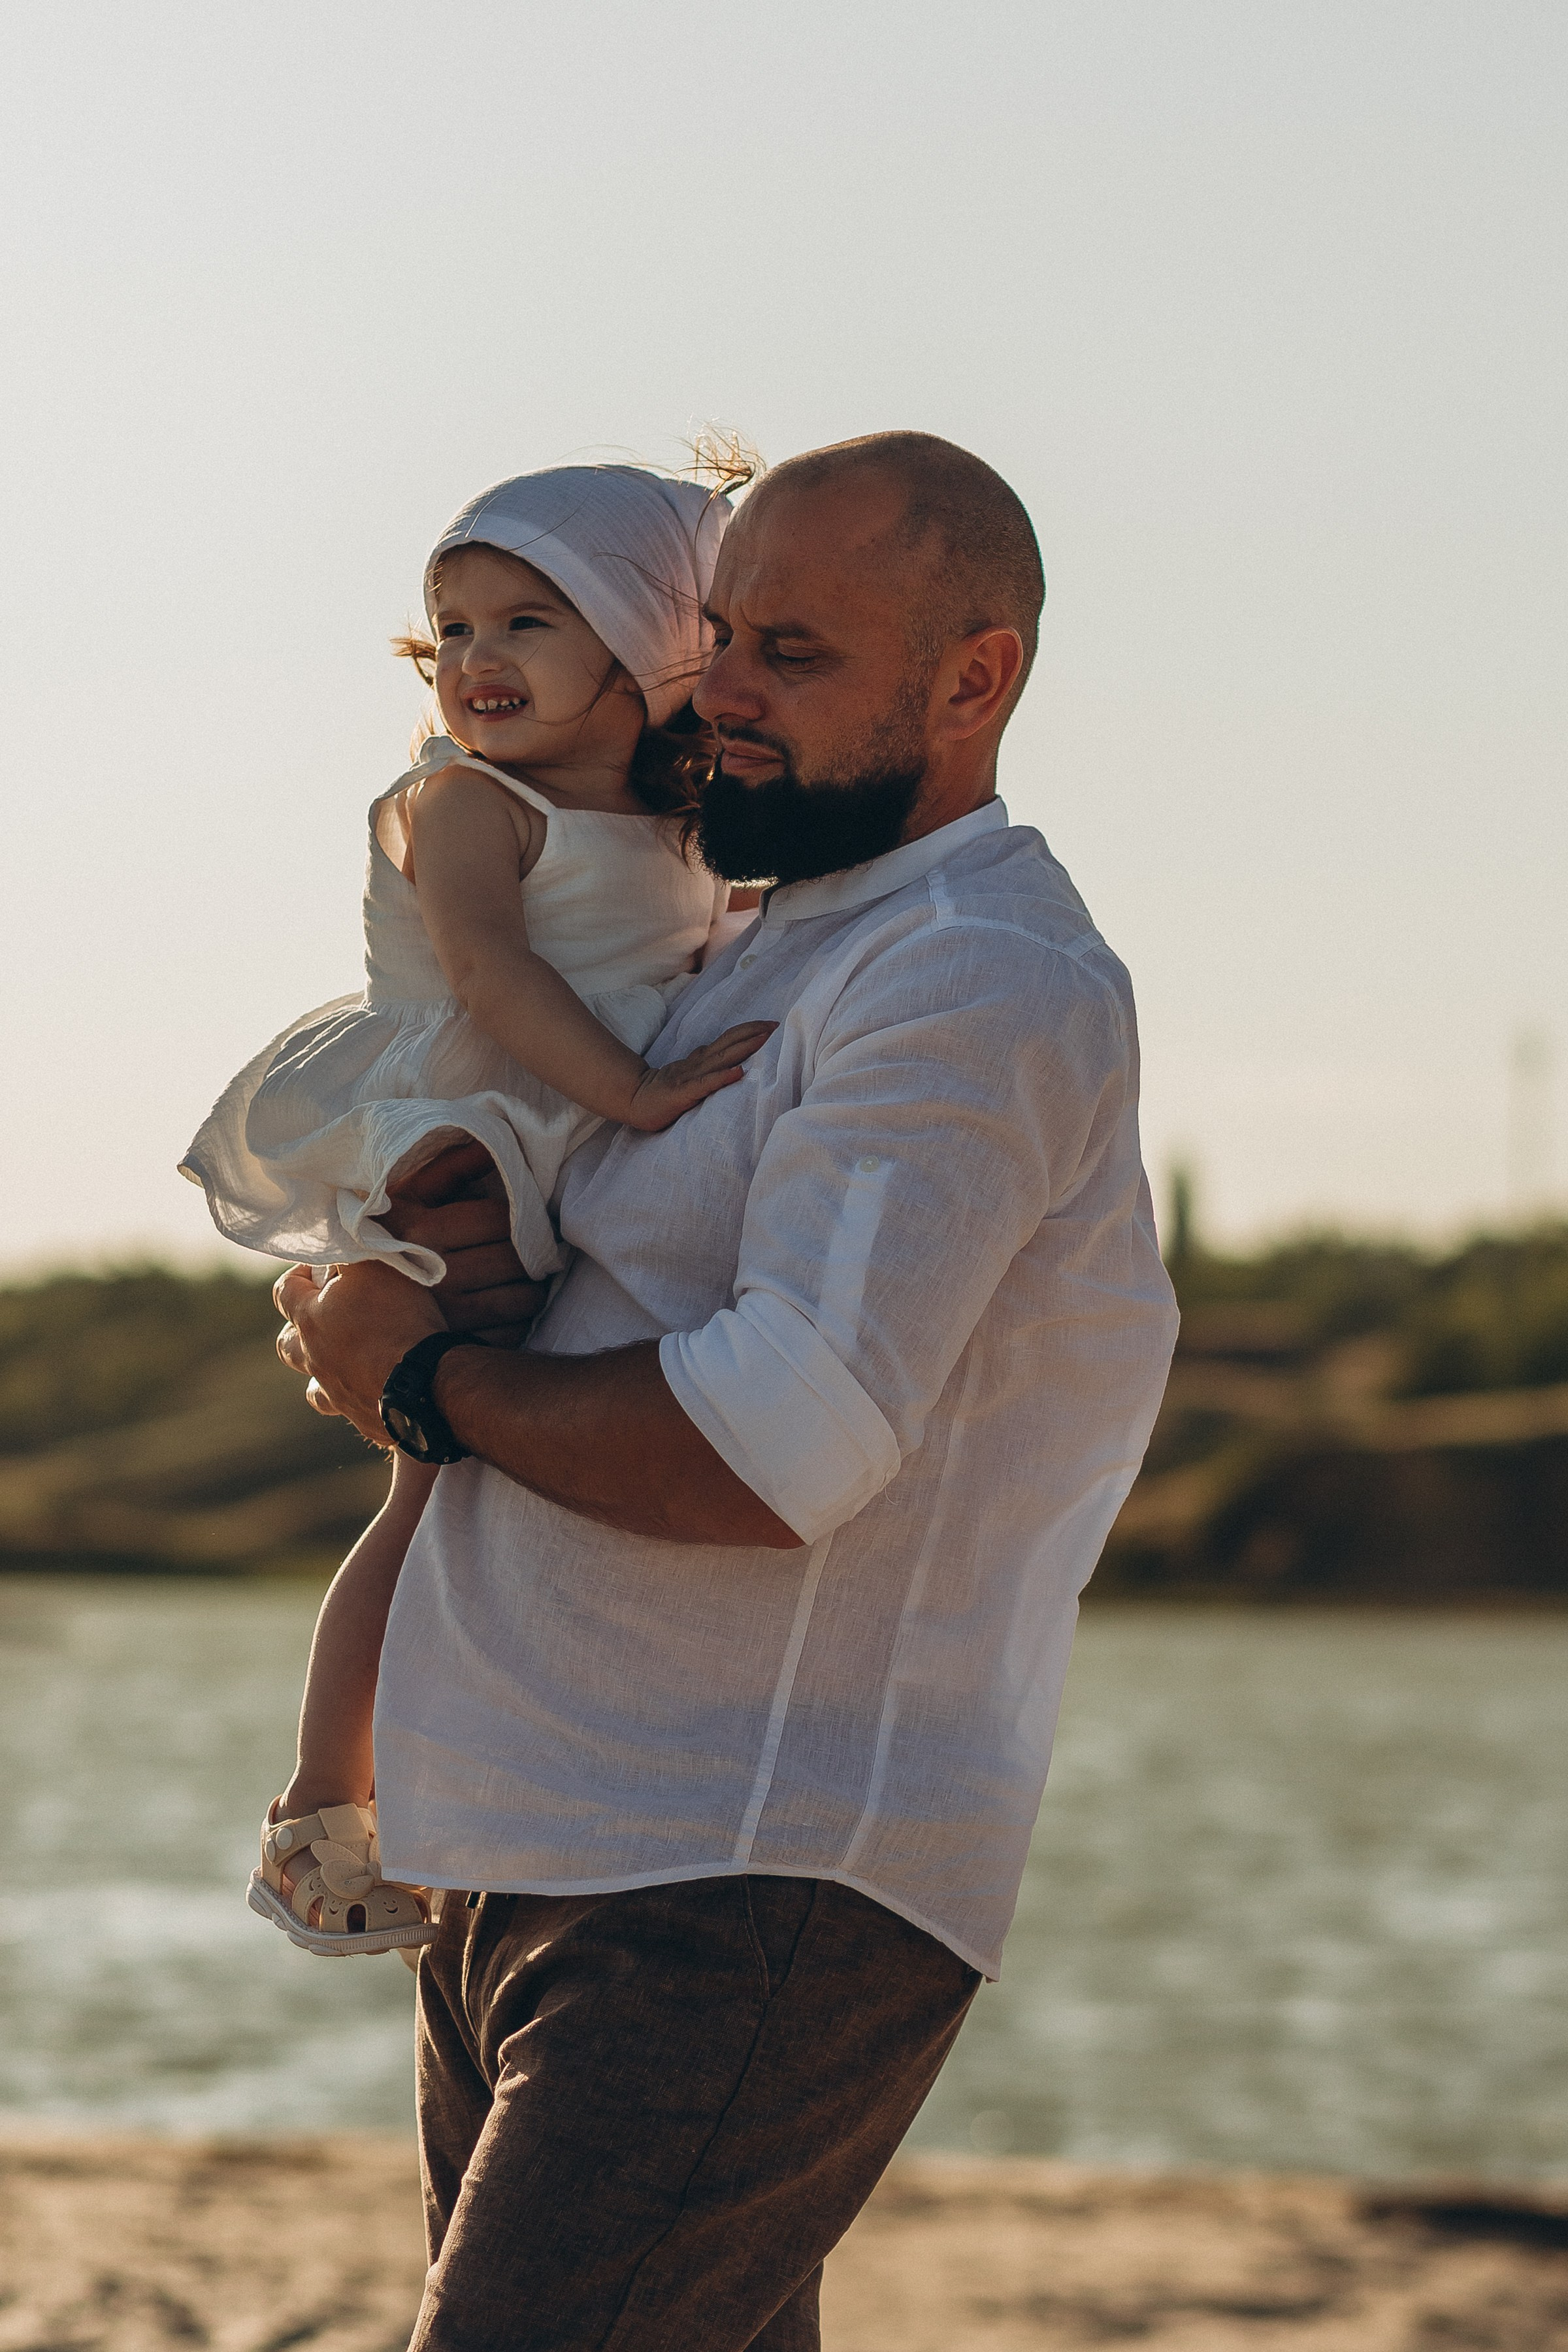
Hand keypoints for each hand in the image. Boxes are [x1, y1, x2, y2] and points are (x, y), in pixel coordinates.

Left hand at [275, 1260, 444, 1445]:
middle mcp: (315, 1361)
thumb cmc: (398, 1319)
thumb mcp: (377, 1265)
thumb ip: (353, 1248)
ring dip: (324, 1373)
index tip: (320, 1269)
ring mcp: (338, 1395)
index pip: (284, 1292)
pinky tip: (383, 1391)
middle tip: (328, 1317)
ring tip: (347, 1362)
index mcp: (311, 1321)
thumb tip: (341, 1230)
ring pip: (314, 1388)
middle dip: (301, 1329)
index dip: (299, 1276)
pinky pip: (354, 1411)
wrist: (427, 1385)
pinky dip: (362, 1399)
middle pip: (287, 1346)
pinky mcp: (365, 1420)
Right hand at [382, 1140, 548, 1341]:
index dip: (521, 1217)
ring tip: (527, 1279)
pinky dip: (519, 1322)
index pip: (499, 1218)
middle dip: (535, 1253)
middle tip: (539, 1250)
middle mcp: (436, 1274)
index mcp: (422, 1231)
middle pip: (517, 1259)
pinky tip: (508, 1310)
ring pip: (524, 1299)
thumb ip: (447, 1169)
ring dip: (534, 1289)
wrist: (355, 1317)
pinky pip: (514, 1333)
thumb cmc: (388, 1244)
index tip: (525, 1218)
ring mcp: (449, 1316)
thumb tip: (492, 1143)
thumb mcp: (406, 1201)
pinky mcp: (459, 1347)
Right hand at [625, 1023, 775, 1133]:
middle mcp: (698, 1064)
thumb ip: (707, 1067)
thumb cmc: (663, 1091)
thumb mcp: (689, 1075)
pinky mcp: (683, 1093)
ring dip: (744, 1047)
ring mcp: (690, 1077)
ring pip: (721, 1059)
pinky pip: (706, 1084)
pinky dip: (723, 1077)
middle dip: (753, 1033)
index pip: (728, 1040)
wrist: (633, 1100)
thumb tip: (729, 1059)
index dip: (749, 1031)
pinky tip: (739, 1072)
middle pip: (729, 1043)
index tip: (771, 1025)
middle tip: (775, 1024)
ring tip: (764, 1038)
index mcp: (700, 1060)